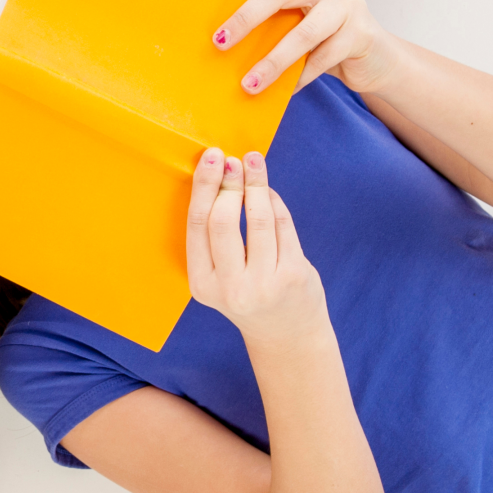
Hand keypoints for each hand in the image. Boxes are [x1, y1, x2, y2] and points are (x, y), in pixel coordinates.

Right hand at [185, 149, 330, 346]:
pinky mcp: (294, 277)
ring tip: (254, 163)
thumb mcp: (220, 277)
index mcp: (202, 284)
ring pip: (258, 220)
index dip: (204, 186)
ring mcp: (265, 284)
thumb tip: (220, 176)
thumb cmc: (248, 294)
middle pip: (223, 220)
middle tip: (232, 159)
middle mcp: (231, 288)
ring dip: (256, 184)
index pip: (198, 225)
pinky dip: (276, 202)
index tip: (212, 157)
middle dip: (229, 182)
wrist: (286, 335)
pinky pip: (284, 227)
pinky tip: (269, 191)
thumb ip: (215, 238)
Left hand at [199, 0, 400, 95]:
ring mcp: (346, 6)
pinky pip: (323, 59)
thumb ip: (271, 17)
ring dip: (272, 61)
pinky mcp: (360, 34)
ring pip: (303, 33)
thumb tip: (219, 35)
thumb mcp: (297, 19)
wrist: (377, 58)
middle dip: (246, 17)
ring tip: (249, 84)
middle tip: (219, 41)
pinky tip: (282, 92)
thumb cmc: (326, 37)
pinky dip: (299, 78)